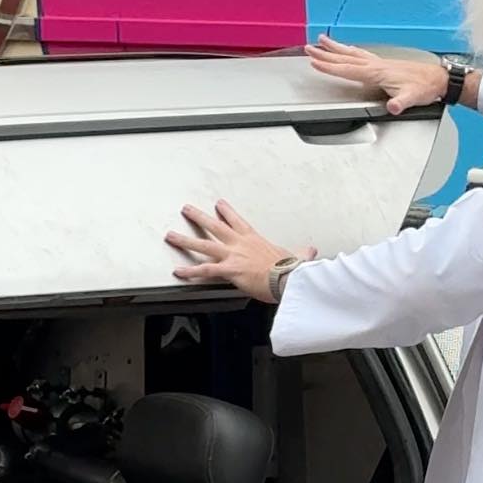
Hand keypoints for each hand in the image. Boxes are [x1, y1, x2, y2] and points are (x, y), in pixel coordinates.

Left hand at [165, 200, 317, 302]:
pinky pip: (204, 271)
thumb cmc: (290, 269)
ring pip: (203, 245)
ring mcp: (232, 256)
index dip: (226, 212)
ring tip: (171, 235)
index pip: (237, 221)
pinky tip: (177, 272)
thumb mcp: (297, 257)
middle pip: (214, 226)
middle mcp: (240, 244)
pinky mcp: (229, 270)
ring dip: (185, 240)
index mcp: (254, 239)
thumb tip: (311, 250)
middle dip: (198, 217)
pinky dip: (190, 272)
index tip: (219, 205)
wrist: (287, 278)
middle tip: (187, 209)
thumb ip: (302, 253)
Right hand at [306, 35, 446, 114]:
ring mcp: (380, 63)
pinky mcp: (385, 64)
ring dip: (336, 48)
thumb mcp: (413, 98)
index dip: (330, 66)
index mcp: (378, 72)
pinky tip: (349, 50)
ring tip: (322, 40)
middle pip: (345, 57)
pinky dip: (350, 51)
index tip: (315, 62)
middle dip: (326, 53)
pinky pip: (361, 55)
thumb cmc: (425, 87)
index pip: (348, 69)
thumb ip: (401, 102)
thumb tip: (393, 106)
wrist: (439, 79)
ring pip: (352, 53)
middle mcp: (376, 65)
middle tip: (309, 48)